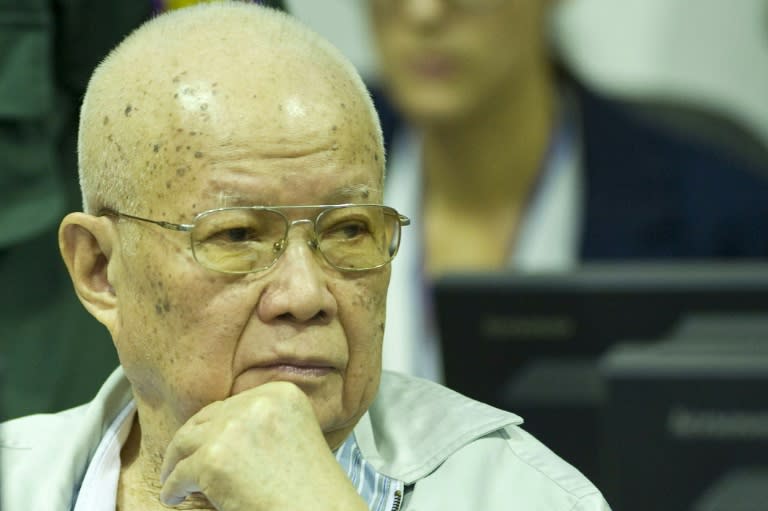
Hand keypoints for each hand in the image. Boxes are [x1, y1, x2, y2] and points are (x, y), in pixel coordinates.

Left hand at [159, 381, 367, 510]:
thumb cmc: (310, 488)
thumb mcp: (296, 434)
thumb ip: (263, 421)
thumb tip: (220, 426)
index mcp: (281, 393)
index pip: (233, 403)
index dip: (215, 424)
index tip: (205, 438)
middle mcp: (255, 404)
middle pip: (206, 418)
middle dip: (191, 440)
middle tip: (180, 458)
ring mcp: (232, 430)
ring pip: (185, 441)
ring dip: (175, 461)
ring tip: (172, 477)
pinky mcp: (213, 460)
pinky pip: (180, 474)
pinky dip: (173, 488)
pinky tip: (174, 497)